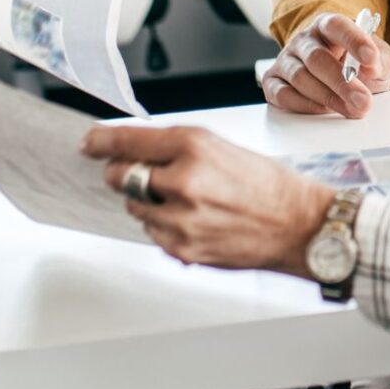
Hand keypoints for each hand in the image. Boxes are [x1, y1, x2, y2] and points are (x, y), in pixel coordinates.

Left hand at [83, 122, 333, 273]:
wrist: (300, 225)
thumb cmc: (270, 185)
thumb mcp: (224, 148)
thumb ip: (180, 149)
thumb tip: (137, 150)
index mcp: (195, 146)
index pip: (129, 140)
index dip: (102, 141)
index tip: (89, 142)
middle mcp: (184, 181)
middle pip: (122, 176)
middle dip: (124, 174)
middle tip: (138, 173)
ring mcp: (181, 218)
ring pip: (135, 207)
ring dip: (149, 202)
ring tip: (185, 201)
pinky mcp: (182, 248)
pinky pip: (152, 233)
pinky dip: (164, 226)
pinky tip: (194, 220)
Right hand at [264, 11, 389, 118]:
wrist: (335, 71)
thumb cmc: (356, 63)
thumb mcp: (378, 58)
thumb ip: (380, 60)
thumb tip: (373, 67)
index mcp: (328, 25)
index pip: (337, 26)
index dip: (354, 41)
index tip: (371, 58)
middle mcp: (303, 40)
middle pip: (317, 58)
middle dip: (341, 82)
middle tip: (363, 100)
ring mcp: (286, 59)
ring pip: (300, 78)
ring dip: (328, 98)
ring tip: (352, 109)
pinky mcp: (273, 81)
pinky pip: (283, 95)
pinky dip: (304, 105)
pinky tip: (325, 110)